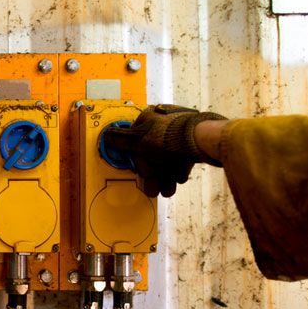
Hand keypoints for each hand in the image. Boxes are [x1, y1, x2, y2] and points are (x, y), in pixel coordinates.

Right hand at [101, 105, 227, 196]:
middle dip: (153, 173)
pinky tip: (178, 177)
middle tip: (154, 188)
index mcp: (148, 118)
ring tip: (167, 189)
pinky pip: (182, 156)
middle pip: (153, 152)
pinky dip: (179, 168)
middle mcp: (163, 122)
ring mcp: (179, 131)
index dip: (138, 160)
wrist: (200, 140)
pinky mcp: (193, 140)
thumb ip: (121, 140)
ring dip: (166, 175)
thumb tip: (107, 136)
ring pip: (167, 157)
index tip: (142, 173)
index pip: (136, 142)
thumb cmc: (167, 138)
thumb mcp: (138, 140)